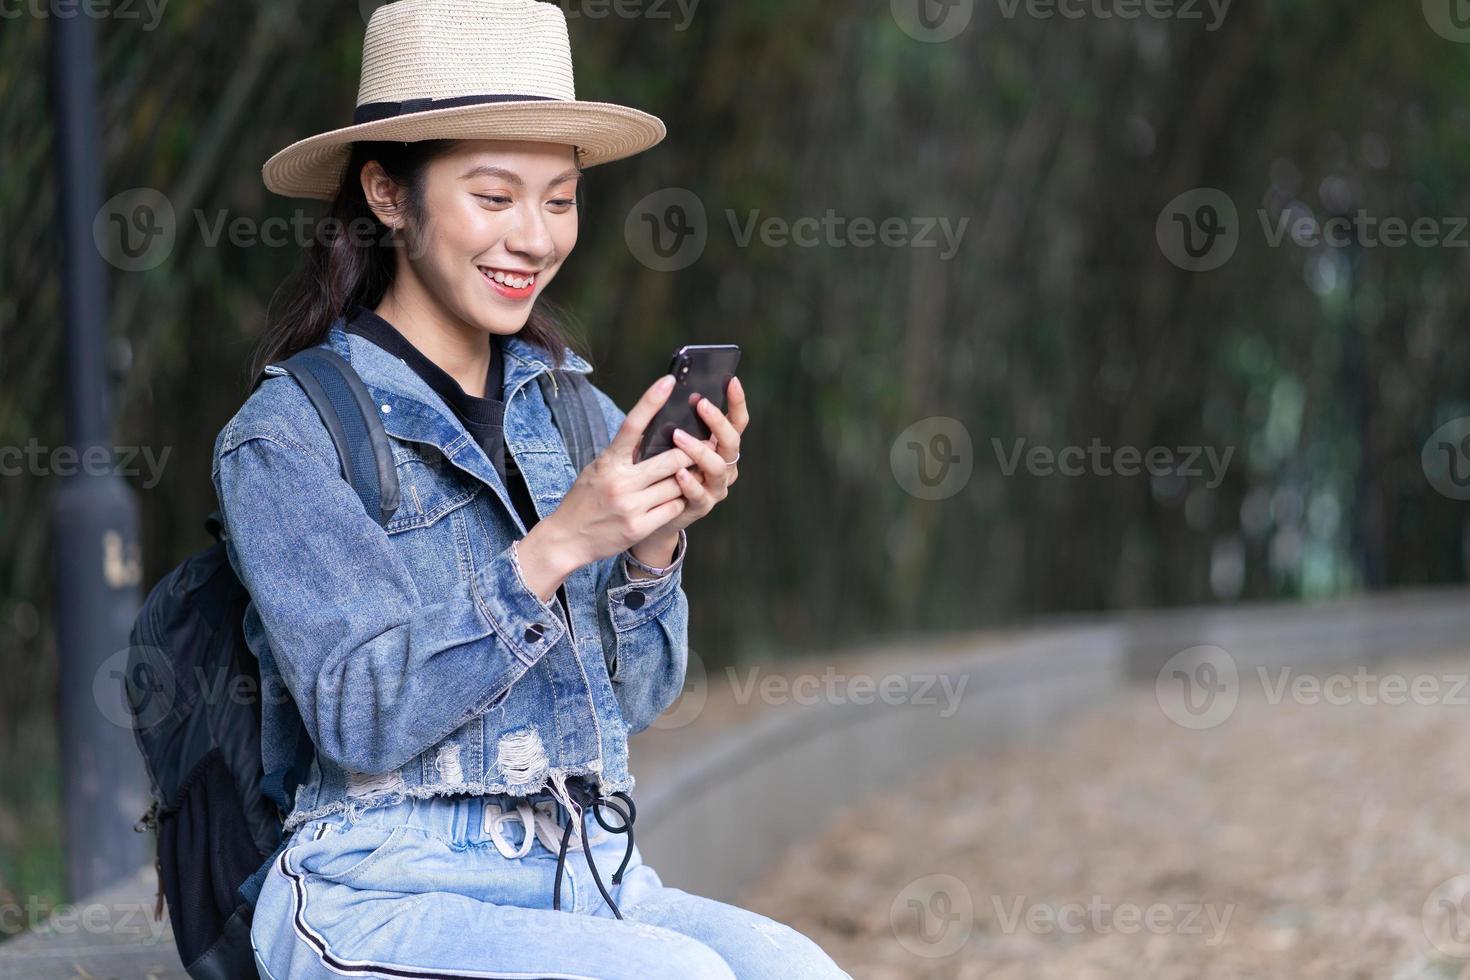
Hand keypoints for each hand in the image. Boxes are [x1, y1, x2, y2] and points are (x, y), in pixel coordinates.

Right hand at [516, 374, 695, 598]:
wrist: (566, 539)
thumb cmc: (585, 499)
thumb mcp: (599, 469)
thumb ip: (624, 454)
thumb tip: (653, 432)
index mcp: (608, 461)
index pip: (631, 424)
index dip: (651, 401)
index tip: (669, 381)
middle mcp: (619, 482)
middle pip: (669, 459)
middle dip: (690, 453)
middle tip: (704, 445)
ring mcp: (630, 506)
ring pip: (676, 485)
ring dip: (685, 480)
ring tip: (687, 476)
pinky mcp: (639, 527)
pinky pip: (673, 507)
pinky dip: (678, 501)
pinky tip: (673, 500)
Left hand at [636, 375, 746, 550]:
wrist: (654, 511)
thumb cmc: (663, 468)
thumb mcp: (671, 442)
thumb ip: (677, 422)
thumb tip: (670, 388)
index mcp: (721, 446)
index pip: (737, 421)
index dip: (737, 402)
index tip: (732, 380)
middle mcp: (725, 465)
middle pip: (732, 442)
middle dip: (718, 421)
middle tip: (701, 404)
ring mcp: (715, 487)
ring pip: (717, 467)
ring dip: (699, 449)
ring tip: (678, 436)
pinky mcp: (701, 506)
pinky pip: (700, 494)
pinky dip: (690, 483)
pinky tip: (679, 472)